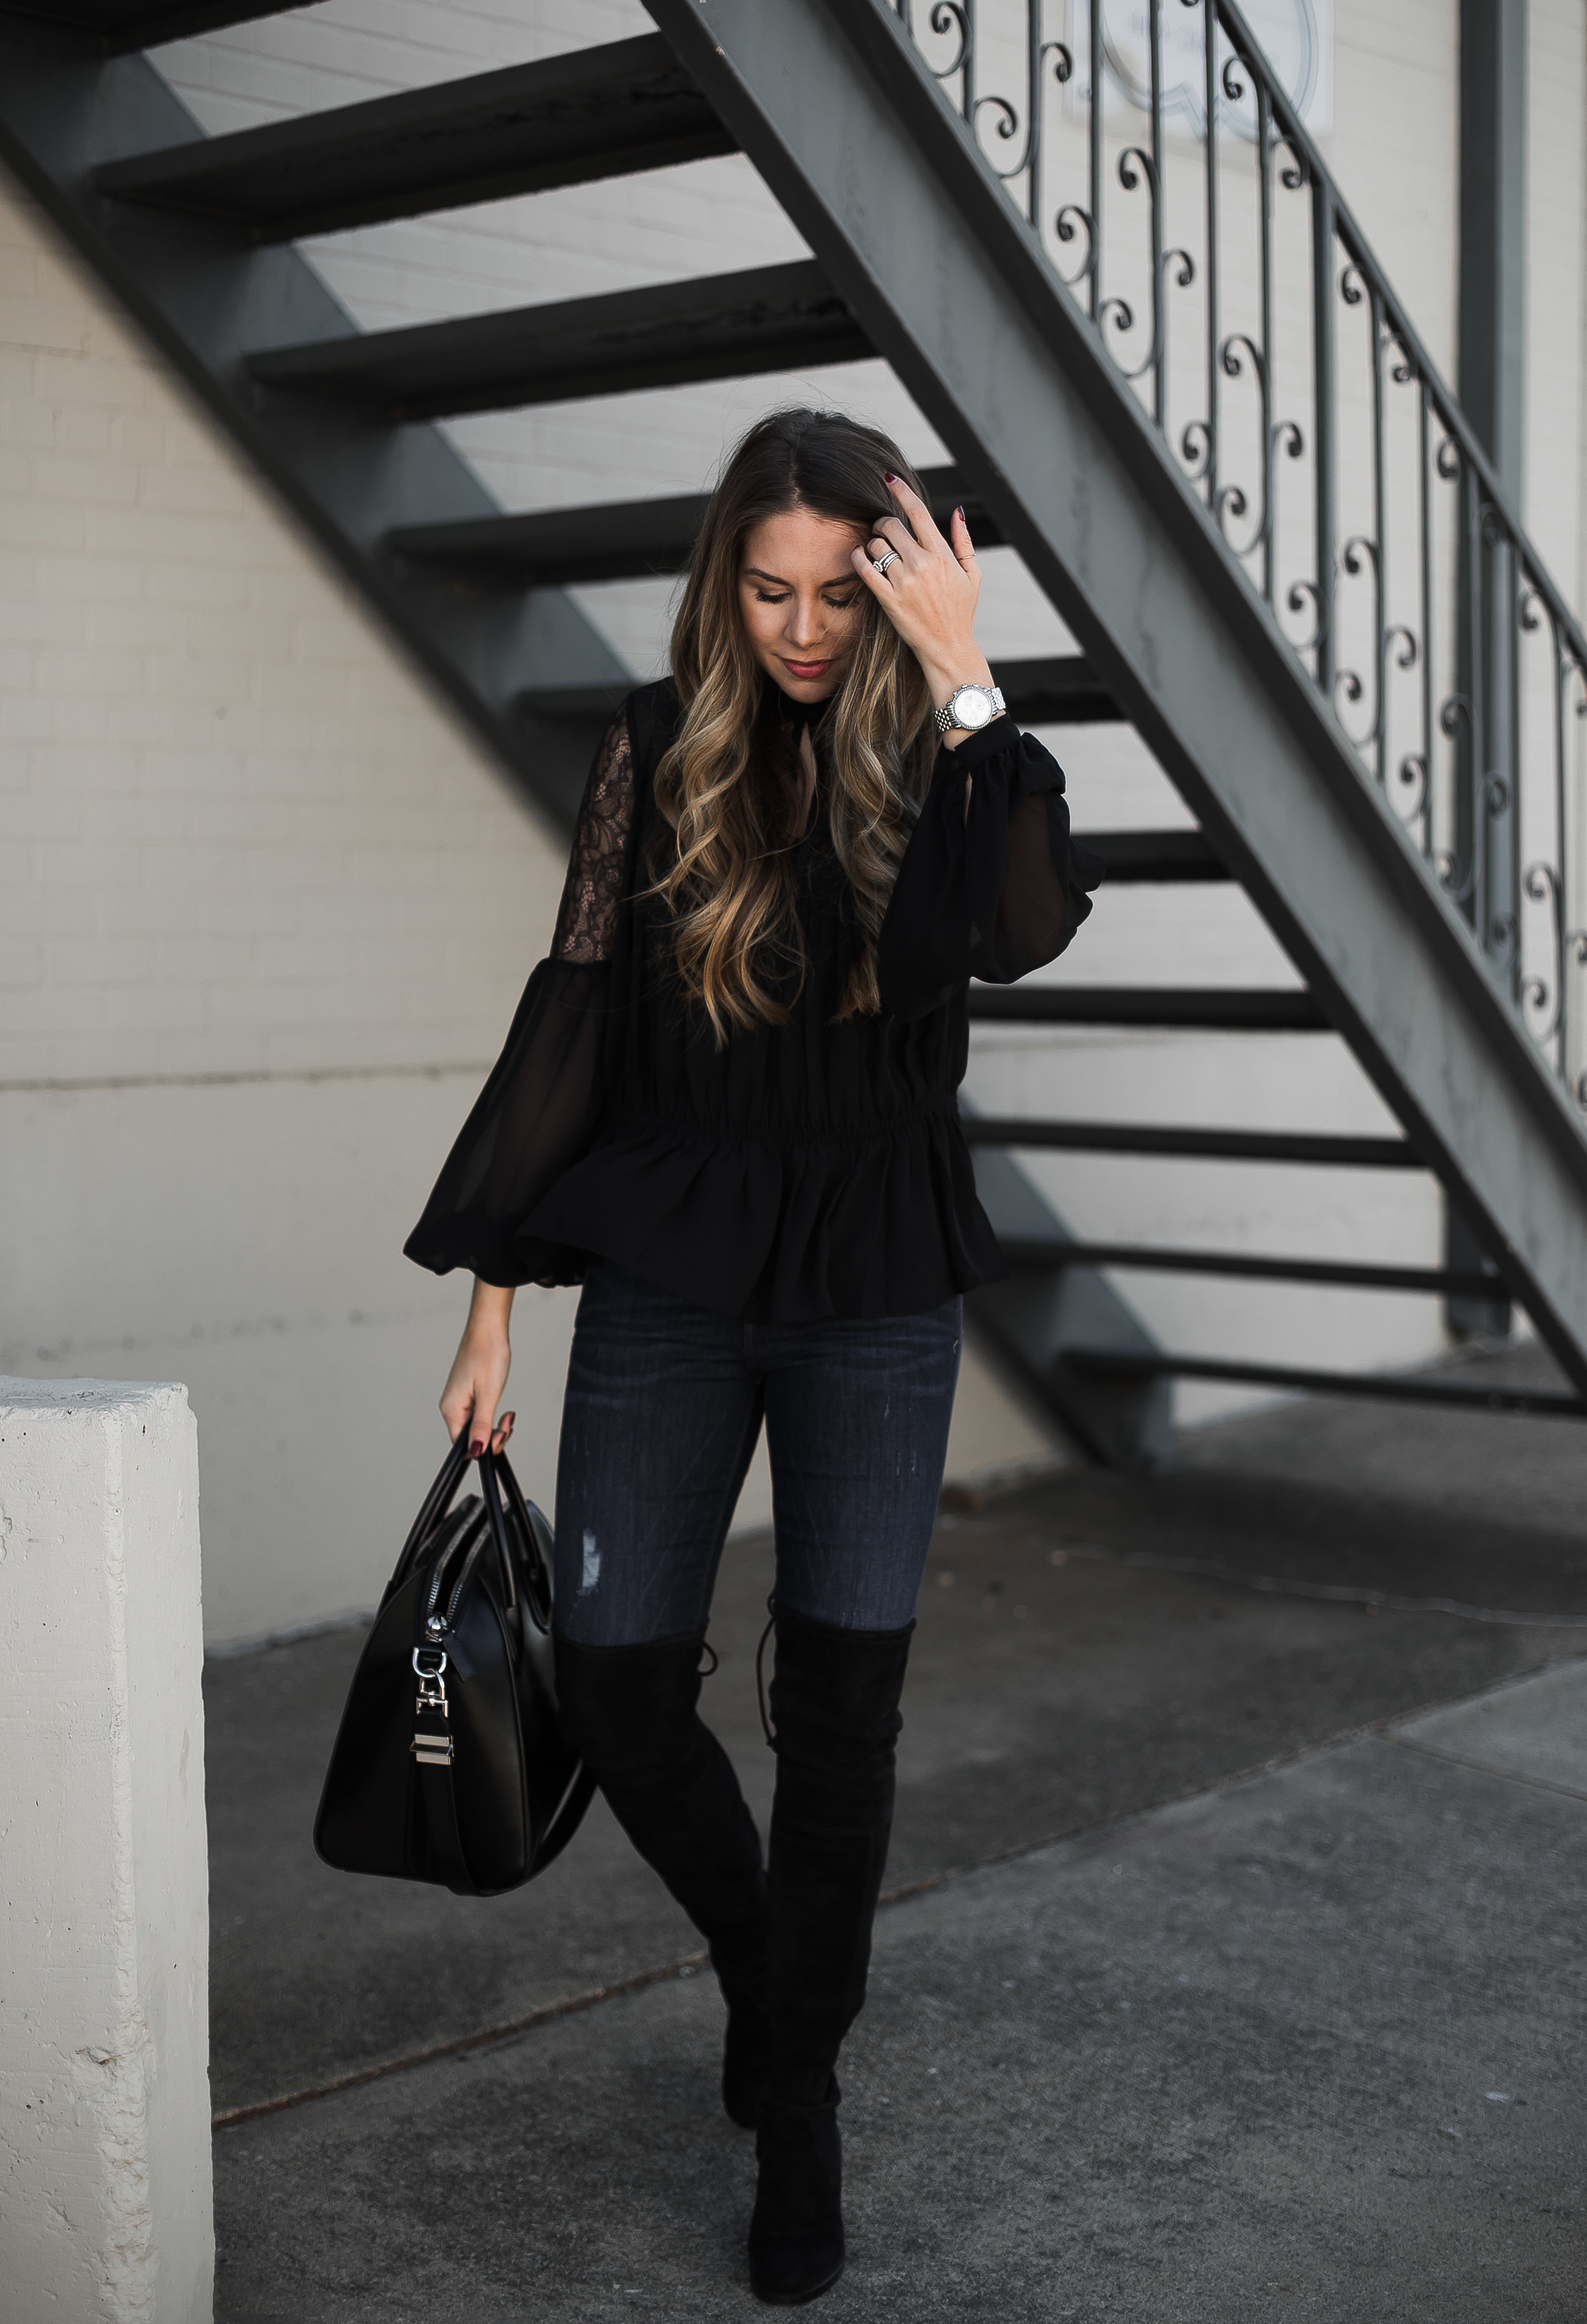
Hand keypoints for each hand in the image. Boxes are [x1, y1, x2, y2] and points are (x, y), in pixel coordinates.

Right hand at [440, 1278, 516, 1456]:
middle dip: (493, 1436)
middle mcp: (451, 1407)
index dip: (484, 1447)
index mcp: (452, 1409)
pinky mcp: (466, 1394)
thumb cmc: (488, 1354)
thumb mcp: (489, 1394)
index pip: (462, 1445)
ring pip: (476, 1427)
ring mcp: (459, 1400)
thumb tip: (477, 1450)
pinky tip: (502, 1409)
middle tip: (508, 1422)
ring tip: (509, 1414)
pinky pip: (478, 1415)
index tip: (502, 1434)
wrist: (488, 1328)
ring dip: (494, 1426)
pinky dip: (492, 1415)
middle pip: (470, 1438)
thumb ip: (482, 1425)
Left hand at [850, 474, 993, 721]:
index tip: (889, 478)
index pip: (918, 512)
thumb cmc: (961, 612)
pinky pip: (865, 568)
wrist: (949, 647)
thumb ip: (963, 542)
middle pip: (891, 526)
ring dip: (872, 543)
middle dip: (882, 523)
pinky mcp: (888, 599)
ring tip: (876, 550)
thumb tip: (958, 512)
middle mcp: (922, 564)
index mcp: (942, 554)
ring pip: (876, 545)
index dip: (901, 491)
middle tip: (882, 530)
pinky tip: (859, 556)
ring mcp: (904, 581)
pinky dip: (858, 558)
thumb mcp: (971, 575)